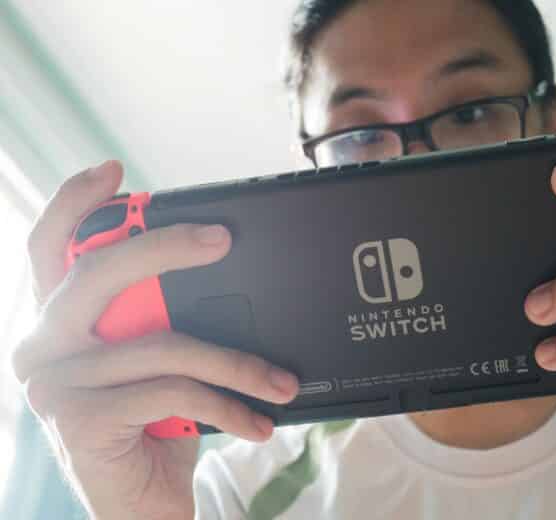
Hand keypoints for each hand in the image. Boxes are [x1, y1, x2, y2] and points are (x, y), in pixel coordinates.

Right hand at [12, 161, 299, 519]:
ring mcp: (53, 383)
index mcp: (59, 323)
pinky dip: (229, 405)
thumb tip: (219, 272)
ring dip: (237, 363)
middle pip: (101, 273)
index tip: (113, 171)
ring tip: (280, 382)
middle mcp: (41, 345)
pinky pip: (175, 391)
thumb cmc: (155, 430)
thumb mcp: (158, 366)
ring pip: (163, 343)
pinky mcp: (79, 419)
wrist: (141, 509)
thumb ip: (161, 321)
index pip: (51, 247)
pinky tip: (257, 422)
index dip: (76, 203)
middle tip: (222, 239)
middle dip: (166, 246)